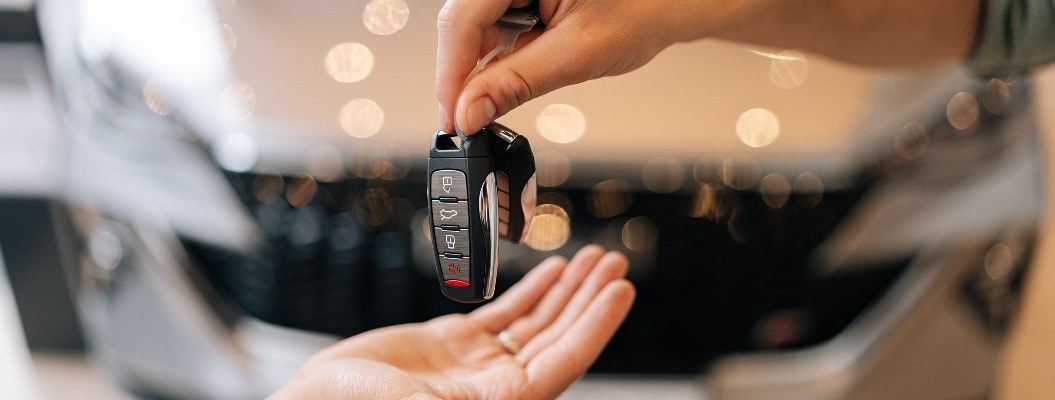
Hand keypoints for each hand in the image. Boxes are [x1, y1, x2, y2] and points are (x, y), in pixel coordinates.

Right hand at [269, 245, 634, 399]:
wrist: (318, 396)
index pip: (562, 362)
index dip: (595, 326)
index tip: (621, 292)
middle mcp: (497, 386)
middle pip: (559, 337)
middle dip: (590, 300)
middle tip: (617, 264)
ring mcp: (480, 363)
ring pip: (539, 323)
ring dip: (569, 292)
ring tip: (596, 260)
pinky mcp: (459, 344)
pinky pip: (507, 313)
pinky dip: (533, 291)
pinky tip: (554, 271)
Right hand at [435, 0, 981, 135]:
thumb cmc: (649, 7)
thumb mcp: (579, 53)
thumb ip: (517, 83)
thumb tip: (469, 112)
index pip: (463, 20)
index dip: (451, 75)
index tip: (451, 119)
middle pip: (466, 23)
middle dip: (466, 75)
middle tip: (467, 124)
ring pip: (479, 26)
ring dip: (487, 66)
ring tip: (506, 99)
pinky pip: (500, 24)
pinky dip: (507, 55)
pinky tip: (519, 75)